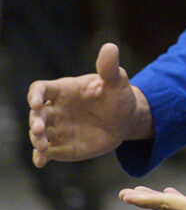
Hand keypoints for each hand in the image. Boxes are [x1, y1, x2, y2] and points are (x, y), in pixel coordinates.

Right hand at [28, 42, 144, 167]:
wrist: (126, 120)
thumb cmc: (118, 96)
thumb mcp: (117, 81)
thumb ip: (109, 67)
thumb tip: (110, 47)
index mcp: (64, 90)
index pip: (41, 89)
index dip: (35, 95)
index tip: (36, 102)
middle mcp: (56, 109)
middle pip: (36, 114)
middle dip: (34, 121)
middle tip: (39, 129)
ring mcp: (58, 128)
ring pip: (38, 134)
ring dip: (36, 140)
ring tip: (43, 147)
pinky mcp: (62, 147)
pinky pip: (46, 152)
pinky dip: (40, 156)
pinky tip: (40, 161)